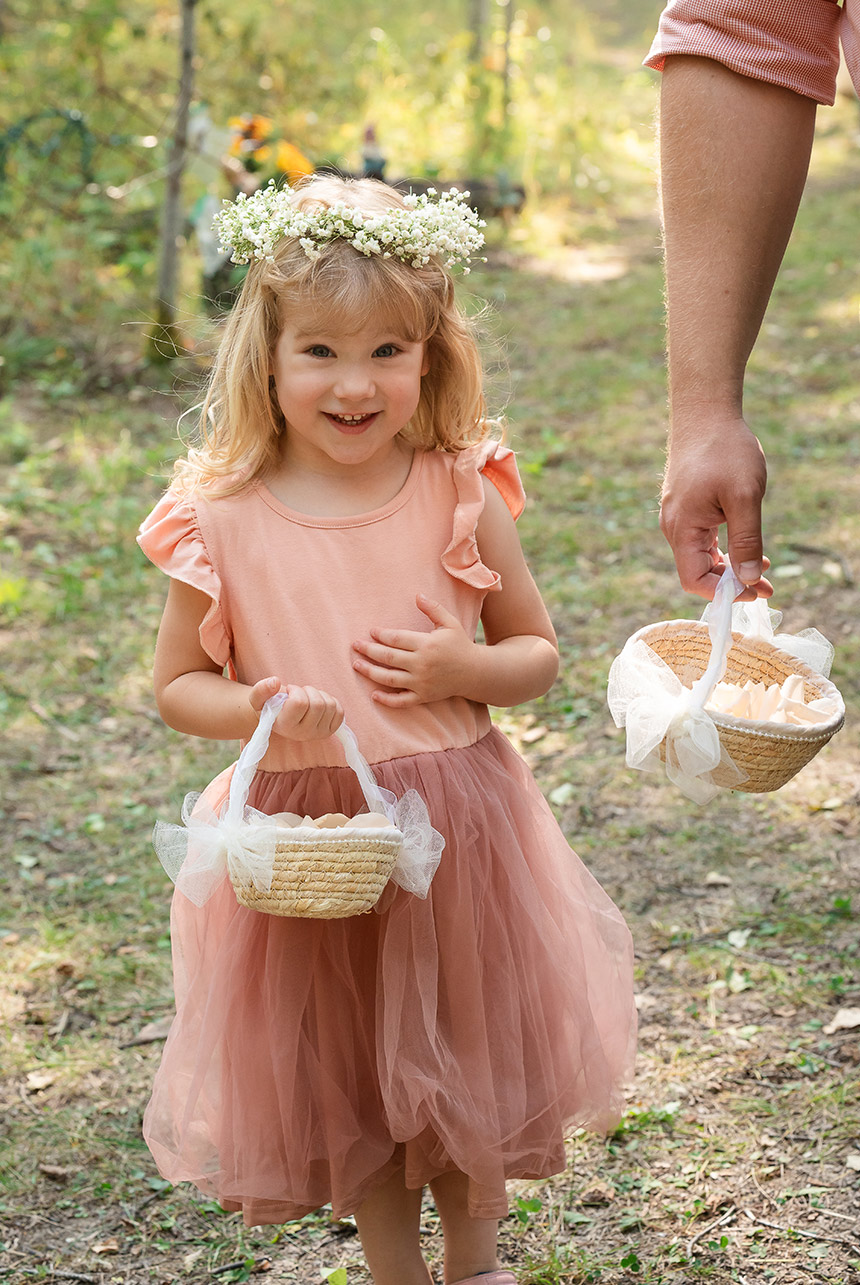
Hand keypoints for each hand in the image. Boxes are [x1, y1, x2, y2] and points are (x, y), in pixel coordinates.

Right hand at [249, 677, 342, 739]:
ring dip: (319, 695)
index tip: (289, 691)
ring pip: (330, 705)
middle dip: (308, 691)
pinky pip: (339, 711)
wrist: (279, 719)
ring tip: (307, 699)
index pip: (300, 703)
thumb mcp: (257, 699)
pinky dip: (330, 701)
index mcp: (285, 727)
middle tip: (299, 694)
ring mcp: (319, 734)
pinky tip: (317, 704)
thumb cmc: (268, 706)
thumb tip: (275, 681)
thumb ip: (261, 689)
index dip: (295, 690)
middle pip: (318, 704)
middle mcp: (303, 734)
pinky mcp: (331, 730)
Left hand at [352, 594, 474, 707]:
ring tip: (357, 665)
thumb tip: (417, 595)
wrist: (475, 672)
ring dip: (370, 672)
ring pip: (389, 679)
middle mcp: (421, 664)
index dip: (381, 635)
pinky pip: (401, 701)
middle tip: (355, 645)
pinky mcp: (423, 696)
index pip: (396, 639)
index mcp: (426, 644)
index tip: (371, 631)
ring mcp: (421, 682)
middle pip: (388, 657)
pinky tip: (374, 694)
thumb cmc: (460, 644)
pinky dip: (387, 700)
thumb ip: (433, 609)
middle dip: (368, 650)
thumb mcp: (449, 623)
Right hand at [660, 415, 772, 600]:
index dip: (724, 592)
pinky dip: (724, 548)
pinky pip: (702, 538)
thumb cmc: (724, 450)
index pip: (694, 579)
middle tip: (767, 584)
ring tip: (764, 565)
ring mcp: (679, 516)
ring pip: (701, 555)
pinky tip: (747, 543)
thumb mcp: (745, 497)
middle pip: (697, 571)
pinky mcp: (687, 507)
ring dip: (731, 566)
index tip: (754, 589)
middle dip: (732, 582)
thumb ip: (746, 540)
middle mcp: (674, 527)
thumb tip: (749, 578)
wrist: (704, 413)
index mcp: (682, 528)